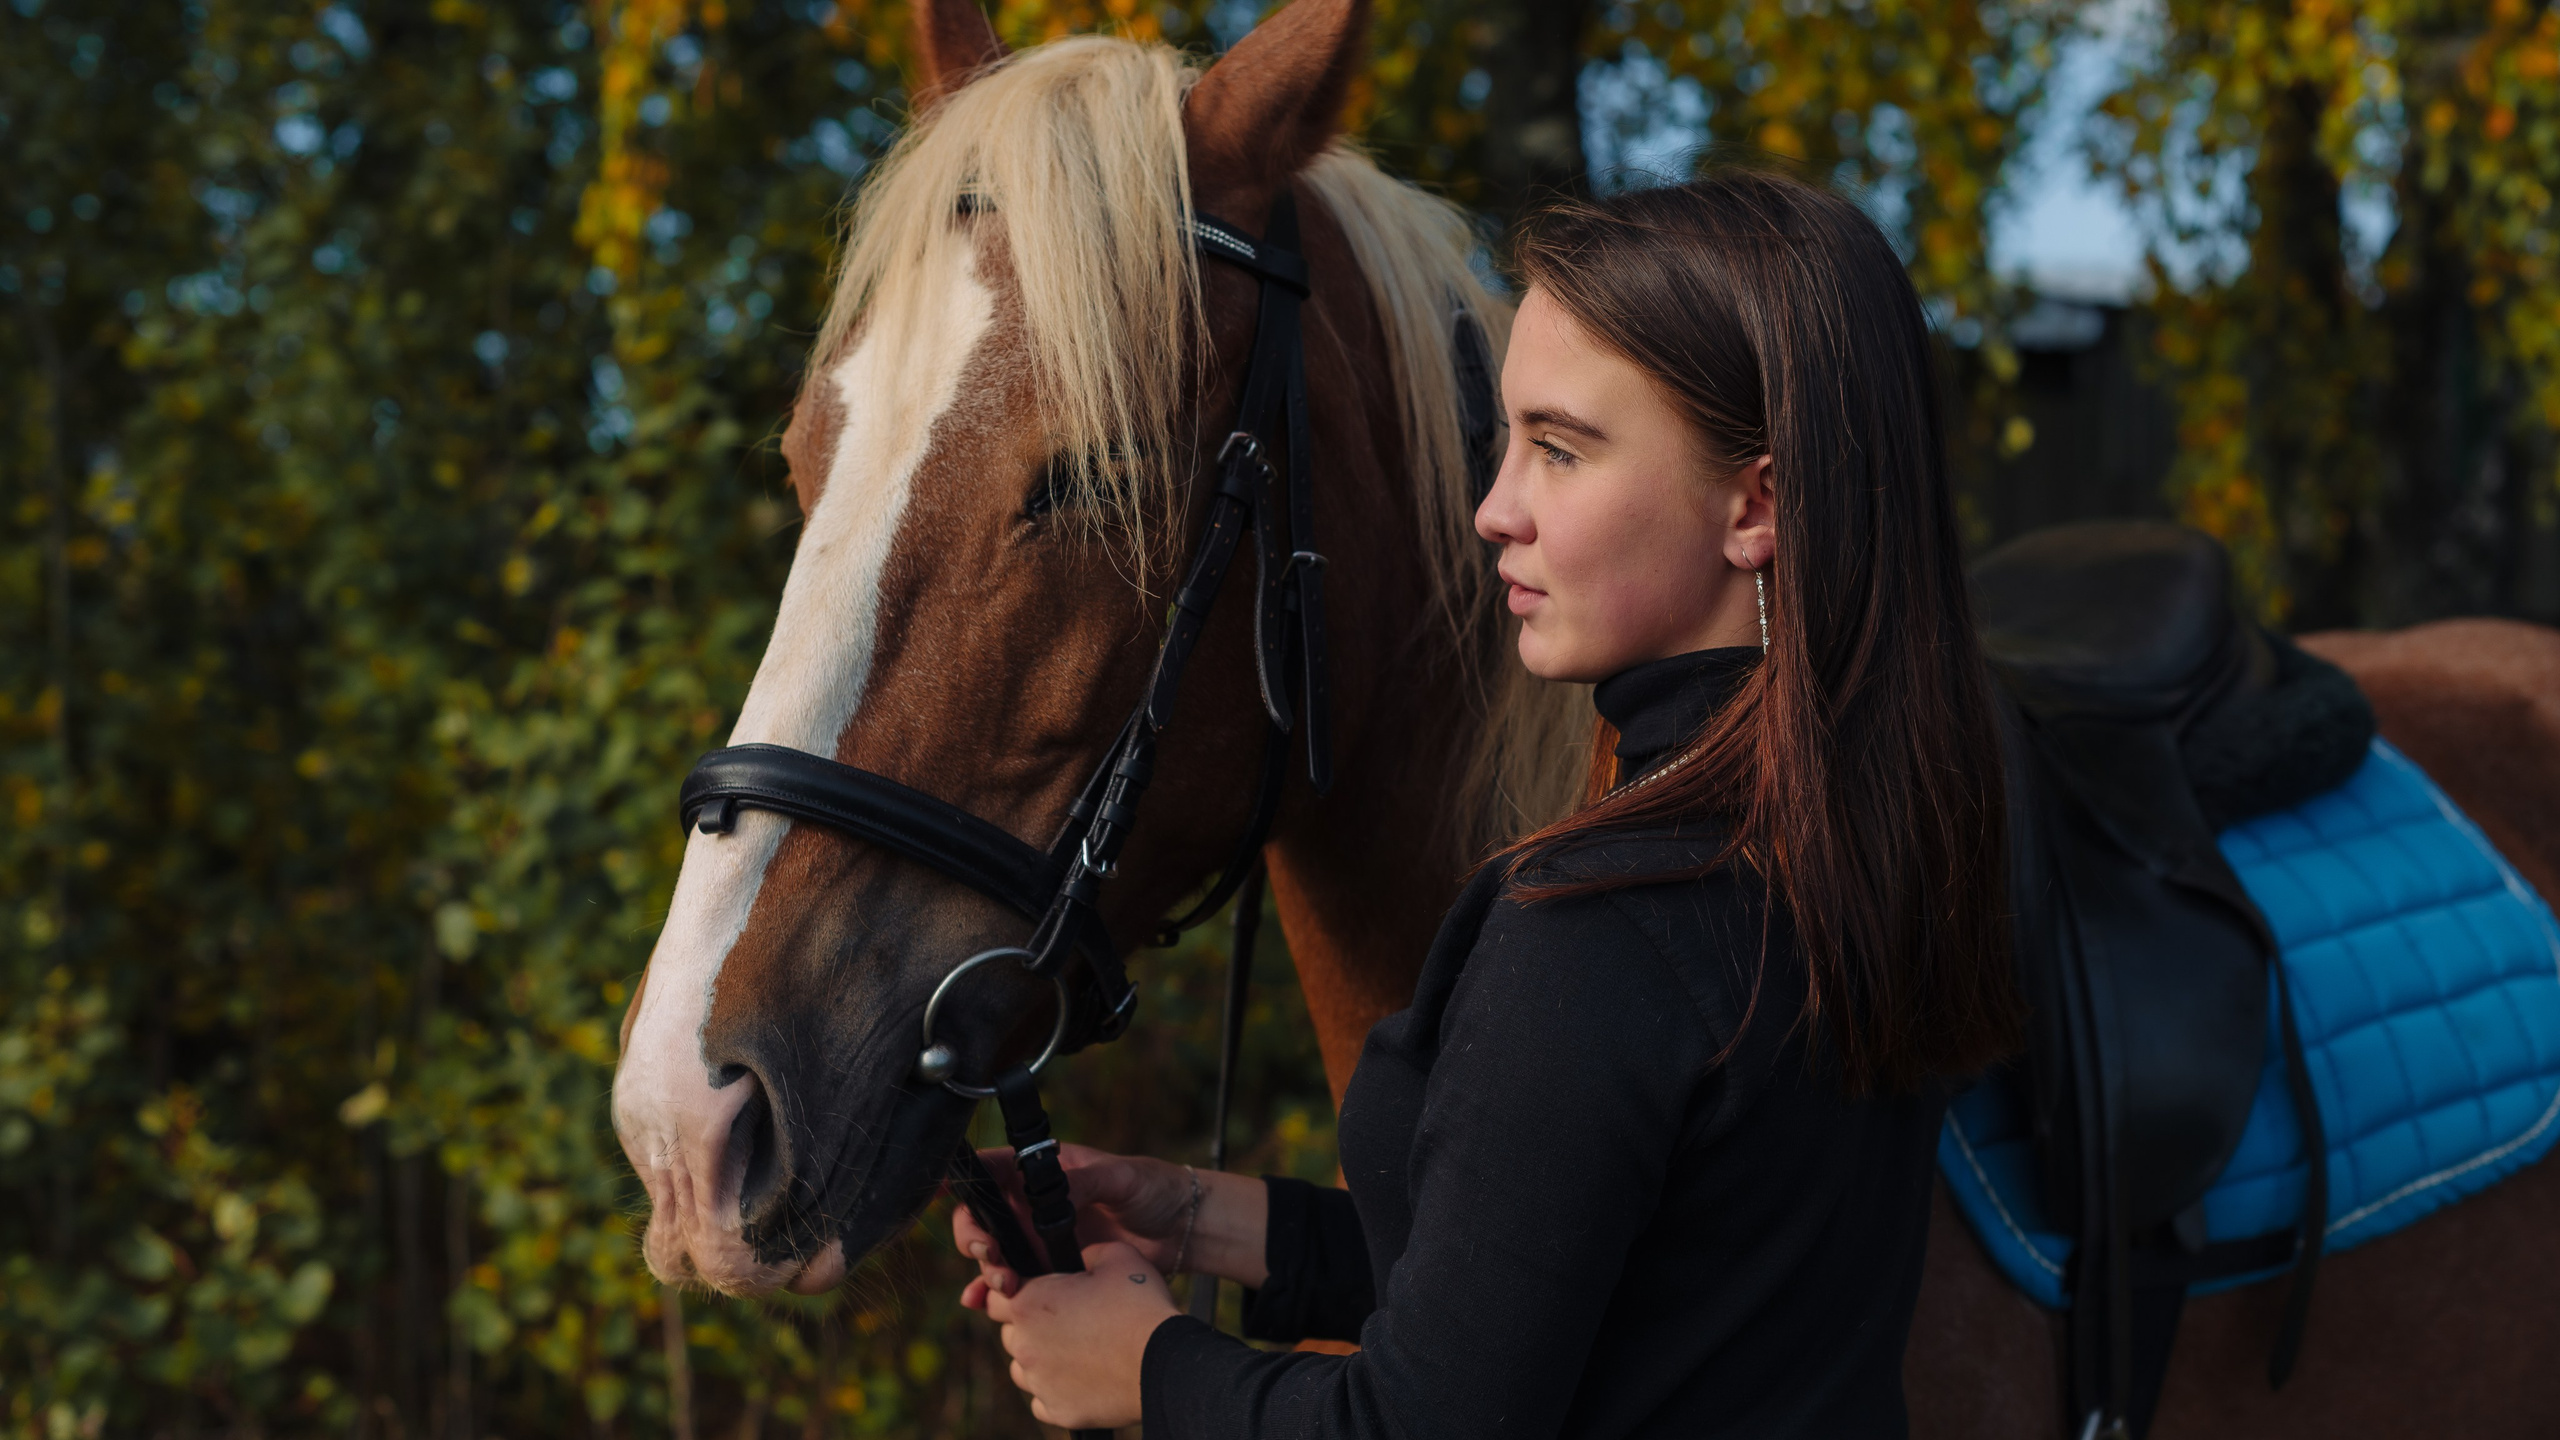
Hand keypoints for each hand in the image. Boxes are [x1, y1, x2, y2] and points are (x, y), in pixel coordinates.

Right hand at [950, 1143, 1199, 1277]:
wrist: (1181, 1231)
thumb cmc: (1154, 1188)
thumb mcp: (1122, 1177)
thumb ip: (1087, 1181)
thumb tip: (1052, 1190)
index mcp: (1043, 1172)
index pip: (993, 1169)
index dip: (966, 1179)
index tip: (946, 1192)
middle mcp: (1033, 1206)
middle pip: (982, 1218)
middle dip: (975, 1236)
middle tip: (991, 1254)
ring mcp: (1039, 1240)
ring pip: (993, 1255)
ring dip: (987, 1271)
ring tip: (1004, 1286)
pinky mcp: (1051, 1272)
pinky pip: (1014, 1283)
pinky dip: (993, 1293)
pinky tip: (983, 1303)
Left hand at [969, 1241, 1173, 1429]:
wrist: (1164, 1362)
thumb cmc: (1140, 1306)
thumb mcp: (1117, 1256)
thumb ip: (1086, 1252)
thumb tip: (1080, 1259)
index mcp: (1030, 1304)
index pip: (995, 1296)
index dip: (1015, 1291)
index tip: (1041, 1294)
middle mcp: (1025, 1346)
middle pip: (1011, 1333)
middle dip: (1032, 1326)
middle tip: (1069, 1320)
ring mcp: (1039, 1383)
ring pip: (1024, 1369)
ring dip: (1041, 1359)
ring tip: (1077, 1350)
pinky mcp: (1057, 1411)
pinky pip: (1043, 1400)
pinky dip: (1057, 1390)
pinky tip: (1083, 1377)